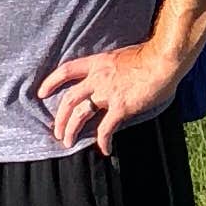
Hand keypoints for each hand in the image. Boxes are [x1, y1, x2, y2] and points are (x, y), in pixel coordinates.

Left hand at [36, 40, 193, 140]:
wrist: (164, 60)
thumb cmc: (150, 56)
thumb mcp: (122, 57)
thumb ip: (113, 69)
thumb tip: (115, 79)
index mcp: (97, 63)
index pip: (66, 70)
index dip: (51, 82)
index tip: (42, 93)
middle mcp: (98, 78)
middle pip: (69, 98)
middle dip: (60, 117)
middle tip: (56, 130)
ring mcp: (108, 93)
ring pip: (80, 114)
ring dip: (71, 129)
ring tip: (67, 142)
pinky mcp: (121, 107)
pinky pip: (106, 128)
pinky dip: (103, 141)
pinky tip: (105, 149)